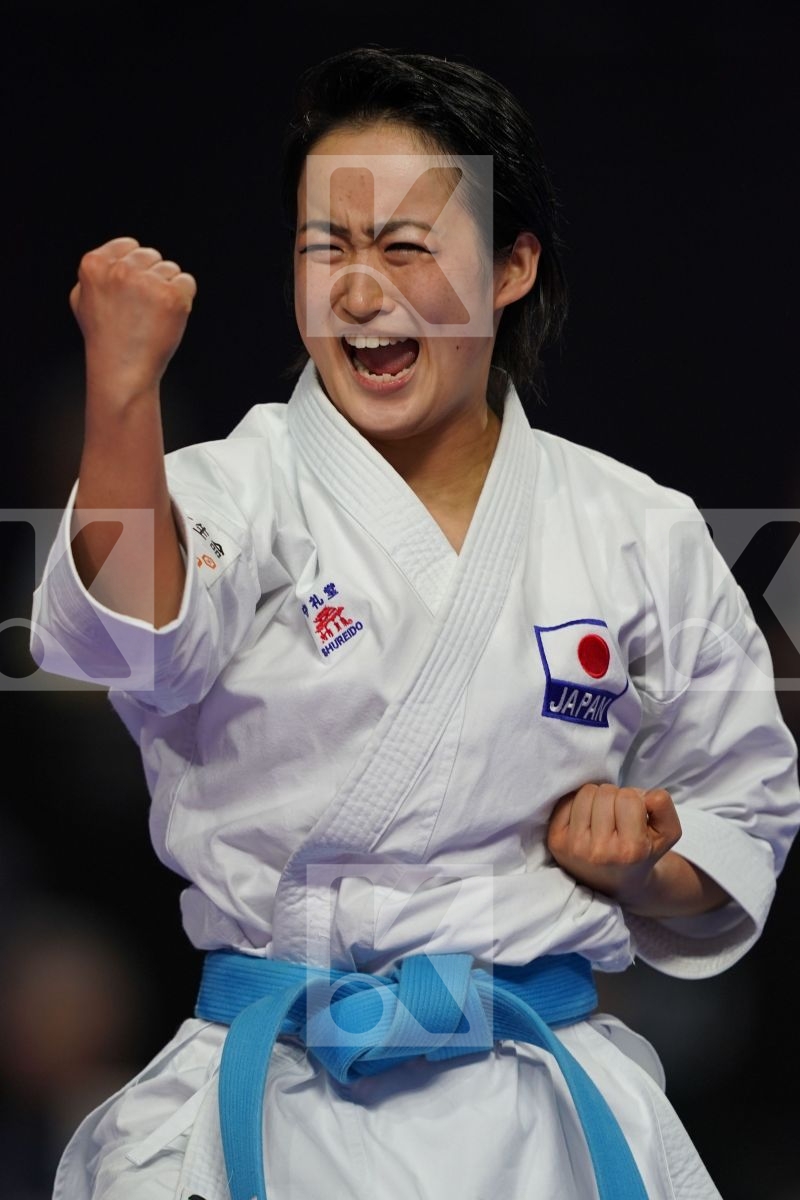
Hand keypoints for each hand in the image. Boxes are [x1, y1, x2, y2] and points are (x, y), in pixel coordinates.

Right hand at [70, 236, 196, 399]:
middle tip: (140, 309)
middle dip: (150, 277)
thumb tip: (113, 255)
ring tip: (151, 316)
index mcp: (94, 265)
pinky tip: (167, 318)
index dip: (133, 267)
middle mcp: (120, 270)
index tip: (130, 291)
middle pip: (151, 255)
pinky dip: (182, 299)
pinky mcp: (172, 297)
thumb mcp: (82, 300)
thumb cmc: (103, 338)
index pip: (129, 246)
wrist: (123, 371)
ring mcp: (147, 283)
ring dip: (166, 289)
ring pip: (170, 269)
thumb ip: (95, 273)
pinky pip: (187, 282)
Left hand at [546, 782, 681, 907]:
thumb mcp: (667, 832)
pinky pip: (566, 801)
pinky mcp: (556, 841)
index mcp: (630, 850)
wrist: (617, 882)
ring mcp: (574, 847)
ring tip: (604, 818)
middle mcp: (599, 851)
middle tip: (619, 818)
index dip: (635, 800)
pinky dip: (579, 805)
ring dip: (597, 799)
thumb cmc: (643, 851)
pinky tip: (588, 822)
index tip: (635, 817)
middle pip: (605, 792)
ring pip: (585, 793)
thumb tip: (648, 795)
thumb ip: (665, 807)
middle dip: (615, 799)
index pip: (628, 797)